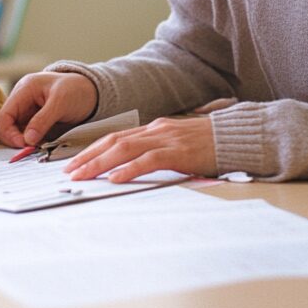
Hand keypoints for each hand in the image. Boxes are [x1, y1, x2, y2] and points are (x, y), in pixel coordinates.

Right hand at [0, 72, 98, 147]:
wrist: (90, 91)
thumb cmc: (76, 89)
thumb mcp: (61, 102)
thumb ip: (42, 120)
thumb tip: (27, 140)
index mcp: (24, 89)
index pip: (4, 115)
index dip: (9, 133)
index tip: (24, 144)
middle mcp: (21, 100)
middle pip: (4, 125)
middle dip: (14, 139)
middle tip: (30, 148)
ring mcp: (27, 111)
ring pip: (13, 131)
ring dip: (22, 142)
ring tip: (37, 146)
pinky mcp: (34, 120)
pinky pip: (25, 134)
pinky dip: (30, 141)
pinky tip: (41, 144)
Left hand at [66, 116, 215, 182]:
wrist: (238, 137)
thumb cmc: (210, 146)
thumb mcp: (178, 145)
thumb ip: (158, 151)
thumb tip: (134, 167)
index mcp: (154, 129)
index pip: (115, 137)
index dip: (92, 149)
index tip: (74, 163)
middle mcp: (156, 130)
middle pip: (113, 141)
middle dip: (88, 157)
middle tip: (68, 172)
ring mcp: (167, 139)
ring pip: (124, 149)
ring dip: (99, 163)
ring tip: (82, 176)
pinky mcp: (179, 152)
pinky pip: (148, 160)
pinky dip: (129, 169)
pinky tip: (114, 178)